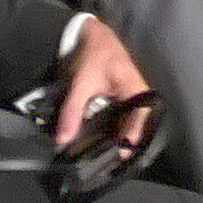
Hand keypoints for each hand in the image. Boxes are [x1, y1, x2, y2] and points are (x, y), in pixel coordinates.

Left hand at [51, 16, 149, 148]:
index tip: (116, 158)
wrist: (92, 35)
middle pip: (133, 130)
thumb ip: (72, 111)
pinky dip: (107, 133)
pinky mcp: (121, 103)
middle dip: (118, 148)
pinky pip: (117, 123)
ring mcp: (130, 102)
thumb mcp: (80, 82)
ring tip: (98, 160)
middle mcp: (138, 99)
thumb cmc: (93, 54)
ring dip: (112, 142)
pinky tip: (96, 145)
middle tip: (102, 166)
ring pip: (125, 128)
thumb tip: (63, 140)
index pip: (139, 123)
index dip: (129, 142)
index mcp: (136, 91)